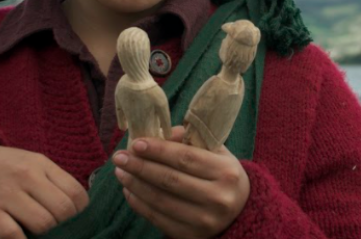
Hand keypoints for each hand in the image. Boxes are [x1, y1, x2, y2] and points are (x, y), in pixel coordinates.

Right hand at [0, 141, 89, 238]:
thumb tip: (77, 207)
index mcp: (40, 164)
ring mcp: (6, 194)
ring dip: (44, 234)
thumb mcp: (30, 163)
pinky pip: (12, 234)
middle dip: (63, 225)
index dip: (79, 211)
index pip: (76, 192)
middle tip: (55, 228)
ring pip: (43, 224)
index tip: (72, 218)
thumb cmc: (1, 167)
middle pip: (62, 210)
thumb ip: (53, 181)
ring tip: (37, 232)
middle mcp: (26, 177)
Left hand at [112, 126, 249, 238]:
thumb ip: (189, 140)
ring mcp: (205, 220)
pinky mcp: (191, 236)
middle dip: (140, 167)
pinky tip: (129, 191)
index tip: (136, 143)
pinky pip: (158, 218)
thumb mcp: (216, 153)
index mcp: (226, 172)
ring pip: (161, 200)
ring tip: (120, 172)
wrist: (240, 212)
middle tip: (119, 157)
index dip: (158, 150)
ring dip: (135, 185)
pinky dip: (139, 204)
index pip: (186, 158)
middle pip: (170, 180)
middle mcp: (218, 198)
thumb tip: (157, 133)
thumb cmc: (222, 175)